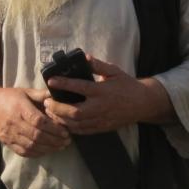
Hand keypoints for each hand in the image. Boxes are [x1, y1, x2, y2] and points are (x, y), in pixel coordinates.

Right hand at [0, 85, 70, 156]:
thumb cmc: (9, 97)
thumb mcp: (25, 92)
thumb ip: (42, 94)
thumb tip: (59, 93)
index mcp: (20, 108)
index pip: (38, 121)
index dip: (53, 128)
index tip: (65, 131)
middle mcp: (14, 123)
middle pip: (36, 135)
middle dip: (54, 140)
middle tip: (67, 141)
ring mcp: (9, 135)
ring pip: (30, 146)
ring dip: (48, 148)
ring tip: (61, 146)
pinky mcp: (7, 143)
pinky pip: (23, 151)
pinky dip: (37, 153)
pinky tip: (48, 150)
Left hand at [44, 55, 174, 134]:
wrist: (142, 104)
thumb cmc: (127, 85)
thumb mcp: (115, 71)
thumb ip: (99, 65)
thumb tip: (85, 57)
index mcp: (103, 91)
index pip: (80, 87)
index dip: (64, 83)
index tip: (52, 80)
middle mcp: (101, 106)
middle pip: (74, 111)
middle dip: (57, 108)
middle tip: (46, 102)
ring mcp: (101, 119)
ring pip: (76, 123)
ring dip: (60, 119)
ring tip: (50, 112)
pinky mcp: (101, 128)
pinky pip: (82, 131)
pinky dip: (70, 127)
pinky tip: (62, 121)